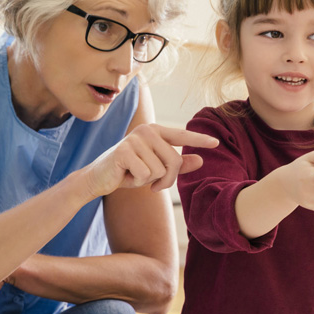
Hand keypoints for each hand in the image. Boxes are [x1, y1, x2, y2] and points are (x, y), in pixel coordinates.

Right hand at [84, 124, 218, 197]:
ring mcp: (134, 139)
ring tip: (134, 174)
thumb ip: (178, 165)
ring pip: (160, 170)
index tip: (215, 143)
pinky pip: (145, 175)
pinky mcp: (123, 151)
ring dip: (149, 181)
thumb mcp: (156, 169)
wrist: (98, 178)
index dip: (199, 140)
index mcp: (156, 131)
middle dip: (166, 179)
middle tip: (152, 183)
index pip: (182, 135)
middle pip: (174, 161)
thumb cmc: (129, 172)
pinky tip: (126, 175)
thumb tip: (200, 160)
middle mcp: (146, 131)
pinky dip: (138, 182)